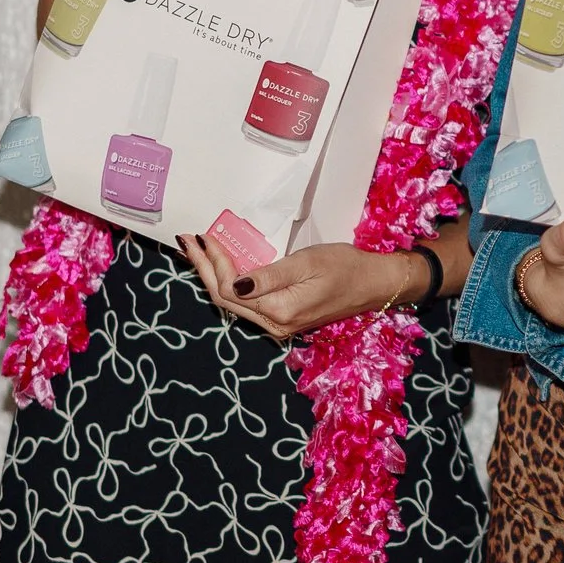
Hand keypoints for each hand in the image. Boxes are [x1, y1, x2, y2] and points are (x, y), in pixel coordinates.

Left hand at [176, 234, 418, 339]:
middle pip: (225, 300)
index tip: (203, 236)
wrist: (375, 284)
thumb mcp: (308, 263)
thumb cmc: (346, 267)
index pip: (230, 290)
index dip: (213, 263)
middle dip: (204, 269)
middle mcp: (274, 325)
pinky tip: (224, 268)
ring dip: (213, 277)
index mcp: (279, 311)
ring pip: (233, 304)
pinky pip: (248, 304)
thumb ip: (269, 275)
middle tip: (188, 243)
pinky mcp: (283, 320)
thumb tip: (234, 284)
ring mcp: (278, 326)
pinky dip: (230, 285)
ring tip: (198, 253)